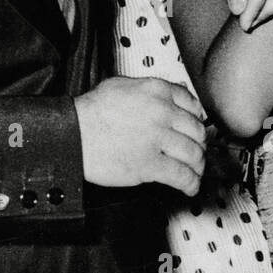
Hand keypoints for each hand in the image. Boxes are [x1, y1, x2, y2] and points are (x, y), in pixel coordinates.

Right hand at [74, 76, 205, 192]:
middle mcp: (161, 112)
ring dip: (197, 166)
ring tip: (195, 171)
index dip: (198, 120)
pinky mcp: (150, 164)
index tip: (197, 128)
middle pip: (197, 131)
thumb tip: (170, 95)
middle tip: (196, 152)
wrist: (72, 134)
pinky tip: (190, 187)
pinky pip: (182, 175)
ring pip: (193, 154)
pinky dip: (191, 184)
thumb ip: (149, 90)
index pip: (192, 105)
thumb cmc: (91, 112)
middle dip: (199, 145)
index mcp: (156, 91)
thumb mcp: (122, 86)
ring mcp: (157, 139)